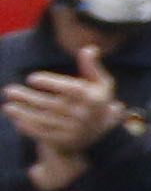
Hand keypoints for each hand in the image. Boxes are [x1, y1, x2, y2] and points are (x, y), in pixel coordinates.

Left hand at [8, 58, 110, 190]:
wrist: (98, 133)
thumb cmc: (94, 101)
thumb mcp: (101, 84)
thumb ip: (92, 67)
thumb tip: (89, 49)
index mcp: (95, 99)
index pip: (72, 89)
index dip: (51, 83)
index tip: (31, 78)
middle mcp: (85, 115)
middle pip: (53, 105)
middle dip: (28, 98)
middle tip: (9, 90)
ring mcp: (75, 130)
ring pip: (45, 120)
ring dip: (23, 113)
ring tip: (8, 106)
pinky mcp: (65, 141)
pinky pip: (44, 134)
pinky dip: (29, 128)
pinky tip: (16, 119)